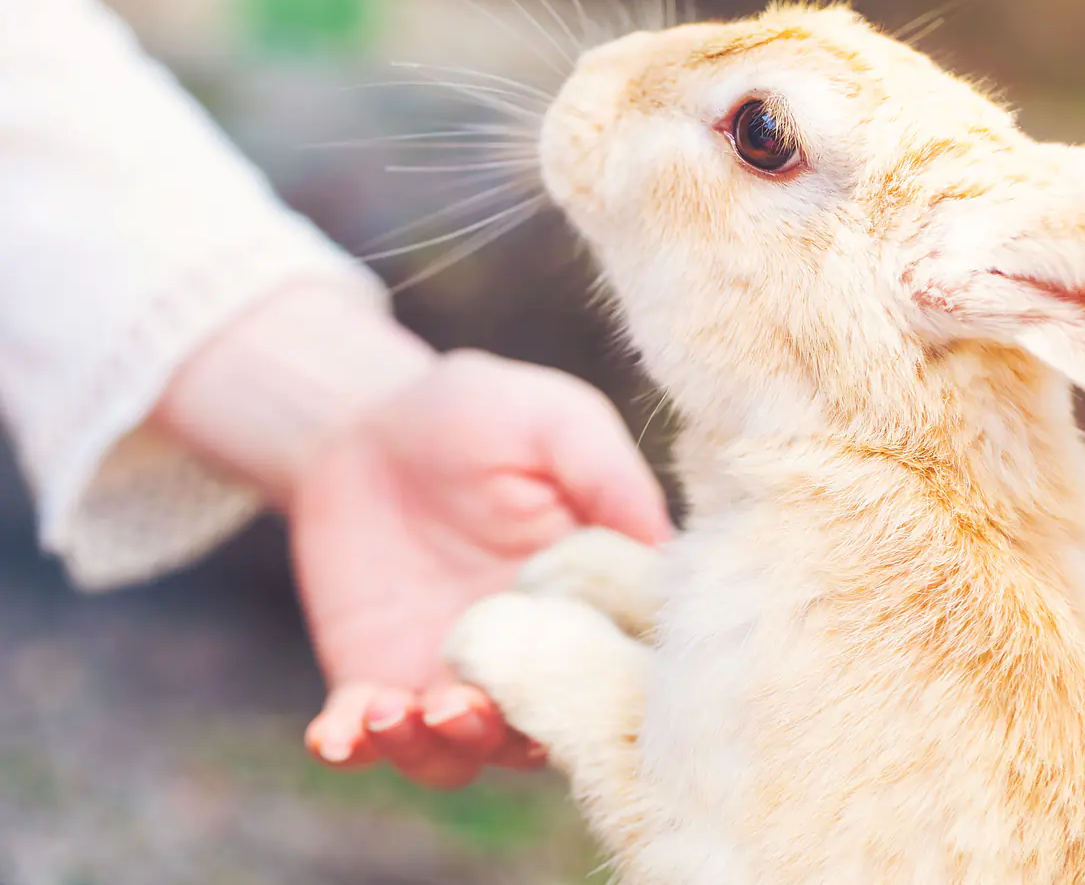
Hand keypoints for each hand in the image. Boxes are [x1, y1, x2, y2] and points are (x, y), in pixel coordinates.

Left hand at [289, 349, 671, 787]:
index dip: (608, 696)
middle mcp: (525, 655)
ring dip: (430, 748)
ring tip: (395, 711)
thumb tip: (670, 555)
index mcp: (584, 603)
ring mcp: (449, 675)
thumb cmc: (478, 413)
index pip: (616, 671)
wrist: (365, 423)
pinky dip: (353, 747)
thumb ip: (609, 479)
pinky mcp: (375, 677)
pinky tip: (334, 735)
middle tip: (468, 705)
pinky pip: (365, 737)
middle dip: (507, 735)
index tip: (583, 690)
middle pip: (537, 731)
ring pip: (455, 751)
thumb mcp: (555, 421)